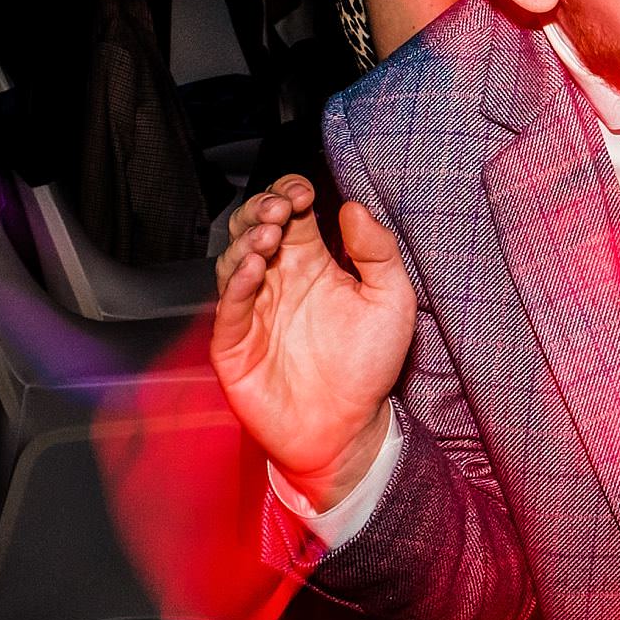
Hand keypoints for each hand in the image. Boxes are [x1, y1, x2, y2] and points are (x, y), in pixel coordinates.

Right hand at [210, 174, 414, 509]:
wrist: (349, 428)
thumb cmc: (369, 365)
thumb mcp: (391, 300)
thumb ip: (378, 252)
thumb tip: (354, 207)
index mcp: (312, 263)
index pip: (290, 214)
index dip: (290, 194)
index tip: (304, 190)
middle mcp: (277, 281)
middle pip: (254, 228)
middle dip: (263, 209)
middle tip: (282, 206)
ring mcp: (253, 311)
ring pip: (234, 261)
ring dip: (248, 241)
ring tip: (270, 233)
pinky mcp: (234, 344)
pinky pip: (228, 308)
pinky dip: (236, 284)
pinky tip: (252, 267)